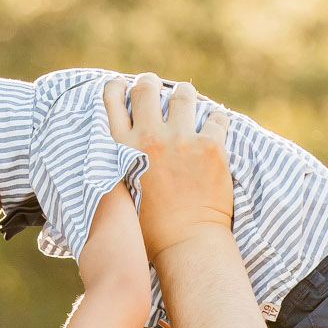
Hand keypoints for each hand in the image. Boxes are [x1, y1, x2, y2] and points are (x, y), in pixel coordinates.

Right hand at [103, 73, 233, 259]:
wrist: (186, 244)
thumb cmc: (150, 227)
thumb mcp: (121, 191)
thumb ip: (120, 163)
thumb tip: (125, 144)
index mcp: (122, 150)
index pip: (111, 100)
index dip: (117, 86)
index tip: (124, 86)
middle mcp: (149, 138)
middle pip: (145, 87)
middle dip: (150, 83)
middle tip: (155, 89)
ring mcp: (181, 140)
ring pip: (183, 93)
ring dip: (184, 96)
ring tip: (186, 105)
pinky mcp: (211, 147)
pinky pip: (217, 116)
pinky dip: (216, 119)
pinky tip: (213, 127)